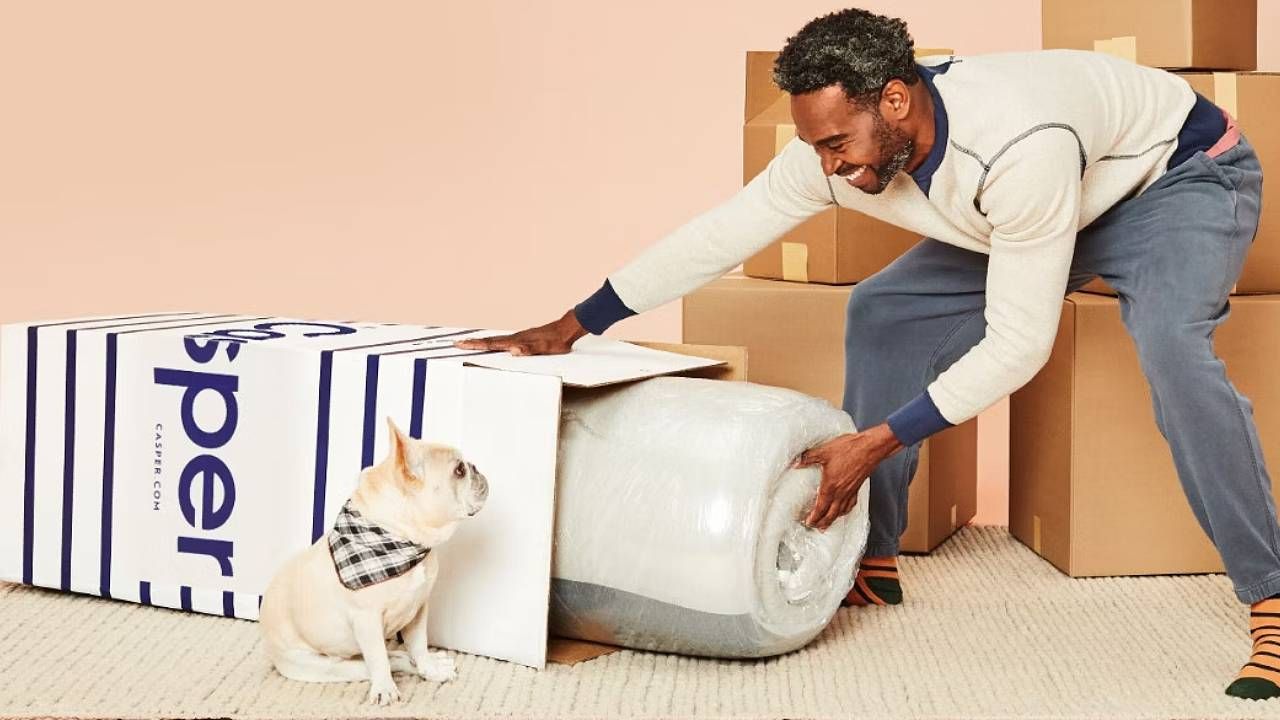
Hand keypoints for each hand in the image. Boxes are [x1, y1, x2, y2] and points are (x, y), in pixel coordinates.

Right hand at [453, 309, 588, 355]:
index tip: (461, 344)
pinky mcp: (523, 338)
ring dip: (481, 342)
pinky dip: (493, 342)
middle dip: (472, 343)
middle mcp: (515, 338)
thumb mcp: (545, 348)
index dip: (476, 345)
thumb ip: (529, 349)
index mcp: (516, 341)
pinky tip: (493, 344)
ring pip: (495, 340)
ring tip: (470, 343)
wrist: (566, 329)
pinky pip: (503, 340)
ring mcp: (519, 337)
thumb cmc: (557, 341)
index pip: (492, 344)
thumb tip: (513, 351)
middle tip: (457, 343)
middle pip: (490, 340)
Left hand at [793, 423, 904, 530]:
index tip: (808, 522)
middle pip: (831, 514)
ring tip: (828, 524)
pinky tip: (844, 510)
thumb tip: (795, 463)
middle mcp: (841, 492)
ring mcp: (850, 491)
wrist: (870, 448)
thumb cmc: (849, 449)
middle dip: (822, 523)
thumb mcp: (823, 451)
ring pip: (841, 511)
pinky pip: (851, 504)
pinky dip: (845, 511)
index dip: (814, 518)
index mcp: (830, 486)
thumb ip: (808, 458)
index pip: (820, 508)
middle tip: (815, 527)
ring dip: (833, 520)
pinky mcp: (857, 487)